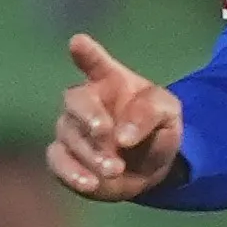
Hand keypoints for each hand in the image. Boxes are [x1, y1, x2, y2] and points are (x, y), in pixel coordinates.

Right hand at [49, 33, 182, 200]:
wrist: (151, 168)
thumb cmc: (157, 129)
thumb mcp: (168, 114)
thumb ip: (150, 114)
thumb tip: (122, 136)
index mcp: (110, 81)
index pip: (95, 62)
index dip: (87, 53)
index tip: (79, 43)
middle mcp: (86, 102)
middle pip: (76, 100)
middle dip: (88, 115)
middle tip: (104, 131)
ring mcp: (72, 129)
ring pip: (70, 135)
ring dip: (91, 153)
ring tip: (115, 169)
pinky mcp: (66, 157)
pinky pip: (58, 161)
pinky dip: (72, 173)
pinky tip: (89, 183)